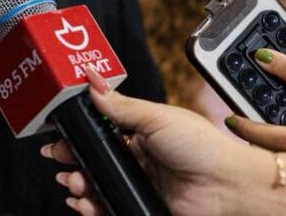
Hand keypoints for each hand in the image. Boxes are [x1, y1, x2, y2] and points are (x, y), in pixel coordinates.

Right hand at [41, 67, 280, 215]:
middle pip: (95, 159)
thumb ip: (120, 105)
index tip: (58, 133)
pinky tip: (86, 204)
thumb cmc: (203, 147)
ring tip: (74, 182)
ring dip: (80, 184)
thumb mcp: (157, 117)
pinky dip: (93, 207)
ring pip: (99, 184)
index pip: (101, 130)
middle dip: (72, 159)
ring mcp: (141, 184)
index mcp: (141, 132)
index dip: (79, 133)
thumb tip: (92, 83)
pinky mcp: (143, 206)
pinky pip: (110, 206)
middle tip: (58, 158)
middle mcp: (139, 158)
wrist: (227, 186)